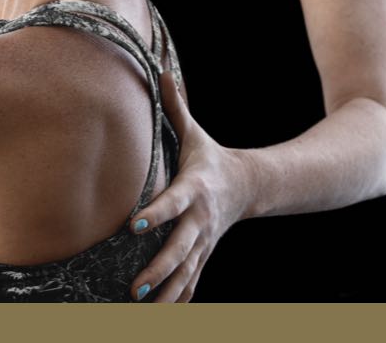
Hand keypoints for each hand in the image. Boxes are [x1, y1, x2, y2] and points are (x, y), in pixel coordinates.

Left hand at [127, 69, 255, 301]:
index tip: (134, 225)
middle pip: (180, 248)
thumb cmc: (210, 156)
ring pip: (186, 271)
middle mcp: (200, 219)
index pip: (173, 202)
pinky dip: (180, 299)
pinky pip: (193, 280)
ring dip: (166, 292)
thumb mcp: (195, 131)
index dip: (156, 214)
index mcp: (194, 188)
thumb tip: (160, 68)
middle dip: (158, 268)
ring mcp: (204, 240)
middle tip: (135, 287)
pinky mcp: (205, 253)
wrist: (250, 185)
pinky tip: (164, 317)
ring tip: (141, 308)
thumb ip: (174, 105)